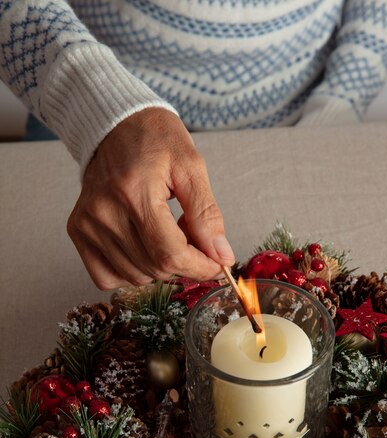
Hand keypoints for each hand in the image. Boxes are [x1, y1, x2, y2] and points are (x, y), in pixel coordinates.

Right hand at [67, 108, 234, 289]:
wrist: (115, 124)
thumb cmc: (156, 140)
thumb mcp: (192, 168)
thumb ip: (207, 216)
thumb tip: (221, 256)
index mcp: (135, 191)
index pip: (170, 253)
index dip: (200, 267)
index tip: (217, 265)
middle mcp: (105, 211)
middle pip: (155, 268)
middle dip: (185, 264)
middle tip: (194, 239)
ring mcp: (87, 223)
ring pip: (135, 276)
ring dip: (160, 267)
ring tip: (165, 234)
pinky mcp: (78, 230)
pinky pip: (106, 277)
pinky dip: (130, 273)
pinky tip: (142, 249)